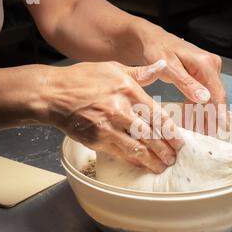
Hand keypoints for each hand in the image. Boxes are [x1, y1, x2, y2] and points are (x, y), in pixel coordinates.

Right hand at [42, 61, 183, 172]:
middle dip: (165, 149)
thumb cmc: (83, 79)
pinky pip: (120, 153)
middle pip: (150, 134)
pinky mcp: (96, 139)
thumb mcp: (114, 68)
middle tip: (174, 158)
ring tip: (162, 166)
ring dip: (152, 160)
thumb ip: (141, 72)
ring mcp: (107, 126)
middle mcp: (120, 109)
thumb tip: (162, 66)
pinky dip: (134, 161)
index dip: (171, 132)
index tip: (179, 141)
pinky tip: (143, 165)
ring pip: (137, 148)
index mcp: (128, 90)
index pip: (157, 115)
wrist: (53, 94)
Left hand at [131, 20, 228, 131]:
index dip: (221, 113)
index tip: (223, 129)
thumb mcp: (169, 67)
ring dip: (203, 116)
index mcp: (206, 64)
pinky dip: (195, 108)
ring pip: (208, 99)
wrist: (152, 39)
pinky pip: (201, 95)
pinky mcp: (202, 75)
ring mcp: (208, 71)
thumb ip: (187, 83)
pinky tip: (190, 122)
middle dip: (211, 118)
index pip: (218, 93)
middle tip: (207, 138)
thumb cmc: (157, 49)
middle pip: (215, 98)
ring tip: (199, 134)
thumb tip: (205, 98)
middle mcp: (211, 66)